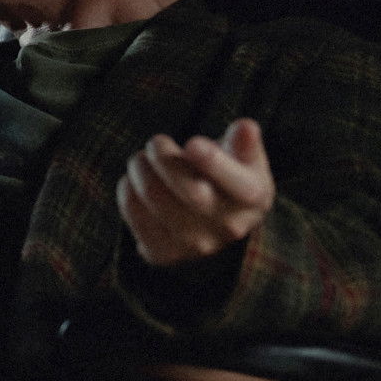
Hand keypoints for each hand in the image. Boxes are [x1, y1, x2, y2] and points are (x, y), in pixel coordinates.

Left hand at [119, 118, 273, 267]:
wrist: (214, 223)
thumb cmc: (228, 179)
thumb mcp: (245, 159)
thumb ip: (244, 143)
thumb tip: (245, 127)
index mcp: (252, 198)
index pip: (238, 184)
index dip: (213, 163)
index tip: (193, 144)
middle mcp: (228, 227)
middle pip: (190, 190)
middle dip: (164, 158)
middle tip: (155, 142)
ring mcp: (196, 245)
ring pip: (154, 198)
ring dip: (139, 169)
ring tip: (142, 160)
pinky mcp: (163, 253)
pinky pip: (133, 213)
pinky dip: (128, 189)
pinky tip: (136, 182)